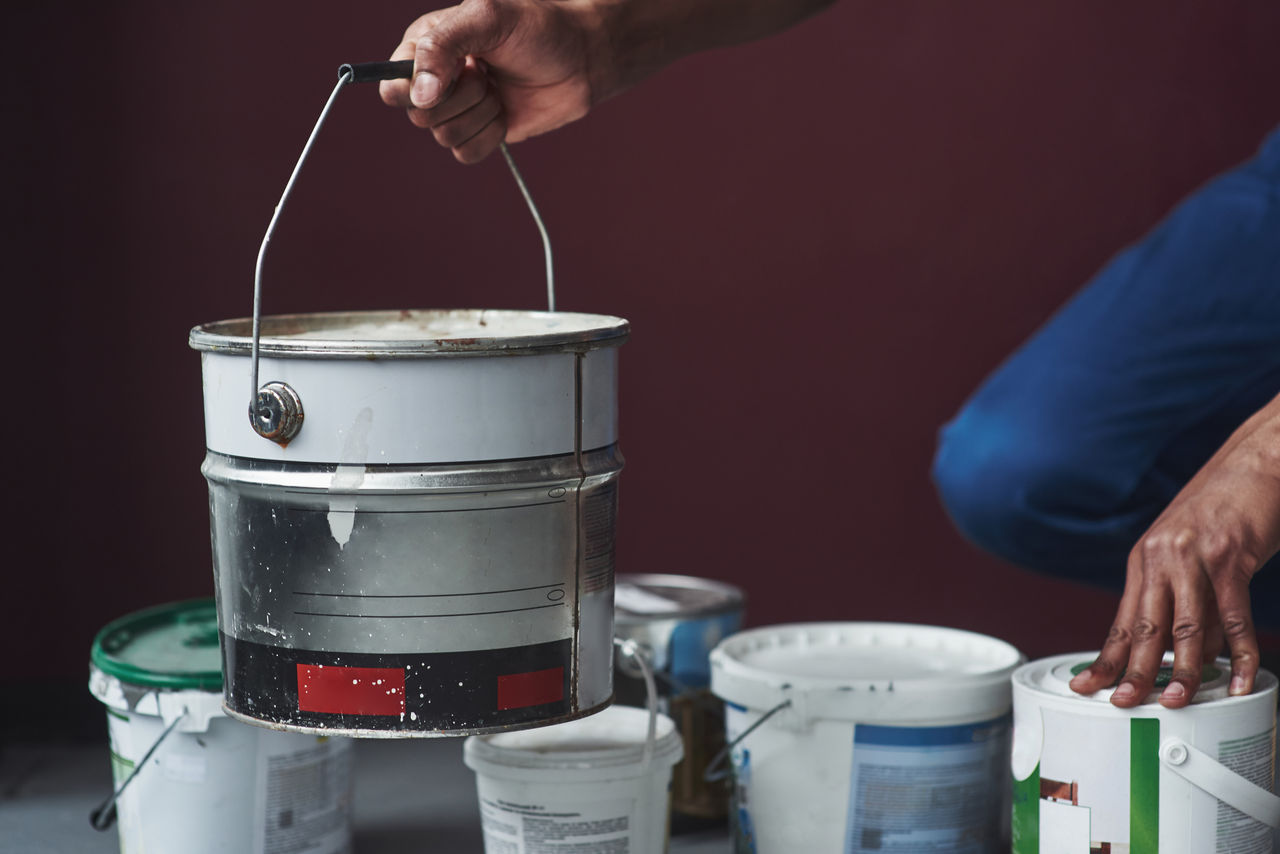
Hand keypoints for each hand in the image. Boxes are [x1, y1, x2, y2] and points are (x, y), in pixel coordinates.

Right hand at [379, 0, 600, 162]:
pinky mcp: (478, 133)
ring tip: (499, 87)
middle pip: (419, 116)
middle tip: (486, 74)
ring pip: (444, 137)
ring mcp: (456, 109)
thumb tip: (419, 95)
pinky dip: (490, 136)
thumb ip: (443, 46)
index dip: (415, 89)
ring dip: (480, 114)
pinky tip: (505, 112)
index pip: (392, 84)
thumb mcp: (488, 17)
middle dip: (461, 98)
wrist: (581, 59)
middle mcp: (433, 79)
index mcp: (424, 45)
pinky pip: (465, 154)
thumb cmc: (537, 28)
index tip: (455, 74)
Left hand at [1069, 393, 1279, 707]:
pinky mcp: (1230, 556)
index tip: (1086, 685)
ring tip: (1178, 701)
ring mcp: (1195, 557)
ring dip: (1182, 668)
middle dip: (1133, 670)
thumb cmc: (1224, 508)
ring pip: (1185, 626)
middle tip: (1124, 704)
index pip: (1121, 619)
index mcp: (1145, 559)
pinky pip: (1232, 615)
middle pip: (1144, 626)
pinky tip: (1238, 678)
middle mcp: (1162, 558)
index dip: (1105, 656)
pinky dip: (1237, 652)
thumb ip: (1185, 597)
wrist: (1256, 463)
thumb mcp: (1189, 551)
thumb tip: (1190, 652)